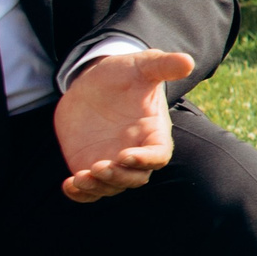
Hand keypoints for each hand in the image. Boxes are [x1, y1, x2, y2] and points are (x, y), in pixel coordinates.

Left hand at [53, 50, 191, 202]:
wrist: (94, 81)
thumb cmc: (125, 72)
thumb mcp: (142, 65)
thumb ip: (163, 65)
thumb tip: (187, 61)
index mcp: (153, 132)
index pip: (158, 155)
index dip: (145, 160)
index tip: (125, 155)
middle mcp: (136, 151)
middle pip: (135, 178)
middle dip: (118, 177)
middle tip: (98, 167)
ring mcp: (112, 161)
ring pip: (111, 186)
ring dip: (97, 187)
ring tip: (79, 177)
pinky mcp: (89, 165)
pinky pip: (89, 189)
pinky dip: (80, 193)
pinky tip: (68, 185)